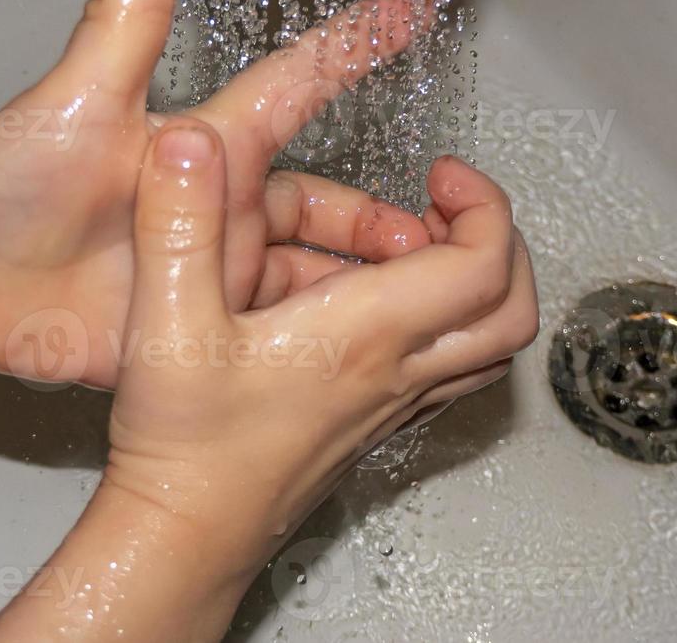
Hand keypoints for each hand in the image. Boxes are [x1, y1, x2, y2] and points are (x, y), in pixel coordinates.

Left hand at [0, 0, 432, 384]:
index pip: (296, 85)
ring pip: (313, 274)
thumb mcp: (73, 99)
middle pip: (330, 203)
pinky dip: (319, 340)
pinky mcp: (192, 325)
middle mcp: (215, 202)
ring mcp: (207, 266)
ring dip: (367, 284)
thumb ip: (119, 18)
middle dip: (392, 216)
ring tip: (426, 298)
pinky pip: (271, 335)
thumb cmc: (4, 180)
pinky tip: (361, 352)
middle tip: (452, 229)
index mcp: (202, 143)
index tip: (416, 6)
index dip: (355, 47)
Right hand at [103, 122, 538, 558]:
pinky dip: (451, 327)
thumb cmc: (184, 445)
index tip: (440, 171)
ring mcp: (391, 407)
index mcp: (364, 334)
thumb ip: (177, 223)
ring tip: (424, 245)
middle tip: (445, 203)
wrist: (186, 534)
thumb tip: (186, 141)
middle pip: (511, 308)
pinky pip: (451, 374)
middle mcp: (395, 373)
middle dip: (496, 240)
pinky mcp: (372, 428)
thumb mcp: (165, 318)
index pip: (482, 263)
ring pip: (489, 347)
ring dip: (483, 286)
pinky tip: (391, 309)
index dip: (483, 203)